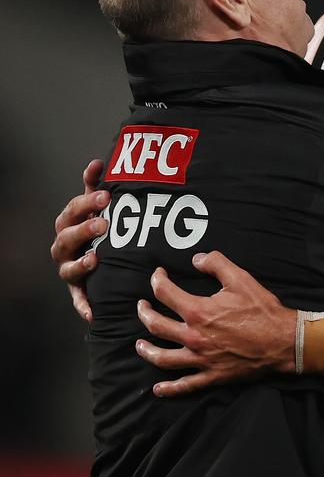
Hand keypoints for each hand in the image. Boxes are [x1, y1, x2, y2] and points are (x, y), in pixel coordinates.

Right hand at [50, 159, 108, 320]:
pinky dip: (83, 306)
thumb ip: (94, 186)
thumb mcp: (95, 206)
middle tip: (105, 223)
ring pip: (68, 268)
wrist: (95, 255)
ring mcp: (69, 268)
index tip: (106, 195)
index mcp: (68, 223)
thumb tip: (98, 162)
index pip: (72, 210)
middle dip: (85, 229)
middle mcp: (64, 246)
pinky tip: (92, 314)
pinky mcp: (78, 289)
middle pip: (67, 237)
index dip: (87, 202)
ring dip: (81, 264)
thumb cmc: (96, 226)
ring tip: (95, 258)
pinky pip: (78, 299)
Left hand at [136, 251, 296, 396]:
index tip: (158, 275)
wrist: (283, 342)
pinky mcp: (211, 376)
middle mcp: (193, 337)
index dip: (157, 280)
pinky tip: (158, 389)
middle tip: (141, 306)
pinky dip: (169, 388)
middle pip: (156, 325)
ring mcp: (201, 359)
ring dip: (146, 350)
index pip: (165, 293)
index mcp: (198, 311)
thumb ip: (216, 263)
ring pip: (162, 357)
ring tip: (139, 345)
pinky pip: (185, 385)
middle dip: (144, 313)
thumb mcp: (240, 278)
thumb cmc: (262, 310)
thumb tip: (196, 259)